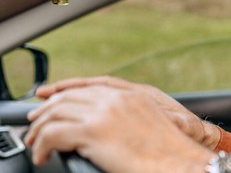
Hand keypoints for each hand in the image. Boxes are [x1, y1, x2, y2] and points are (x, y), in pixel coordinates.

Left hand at [25, 84, 214, 171]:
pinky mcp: (94, 132)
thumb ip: (133, 115)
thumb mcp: (156, 122)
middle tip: (35, 121)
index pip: (92, 84)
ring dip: (41, 127)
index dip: (67, 88)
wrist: (182, 160)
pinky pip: (54, 133)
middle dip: (48, 107)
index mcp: (135, 94)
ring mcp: (105, 113)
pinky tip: (44, 153)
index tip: (50, 94)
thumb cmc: (175, 149)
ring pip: (58, 111)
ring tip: (35, 140)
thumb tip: (112, 123)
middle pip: (71, 95)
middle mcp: (118, 99)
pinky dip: (43, 143)